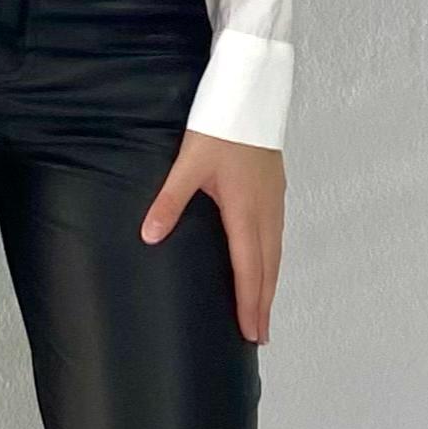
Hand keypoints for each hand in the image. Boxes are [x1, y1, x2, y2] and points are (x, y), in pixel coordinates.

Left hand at [141, 131, 285, 343]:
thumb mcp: (189, 162)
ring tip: (264, 309)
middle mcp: (266, 209)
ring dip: (270, 283)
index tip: (251, 333)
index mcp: (246, 210)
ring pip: (276, 252)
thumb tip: (150, 235)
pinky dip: (273, 259)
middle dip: (263, 304)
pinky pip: (277, 234)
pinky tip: (267, 263)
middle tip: (260, 335)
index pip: (250, 269)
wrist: (252, 93)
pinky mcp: (275, 187)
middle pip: (268, 268)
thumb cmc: (222, 124)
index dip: (250, 303)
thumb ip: (169, 200)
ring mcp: (275, 199)